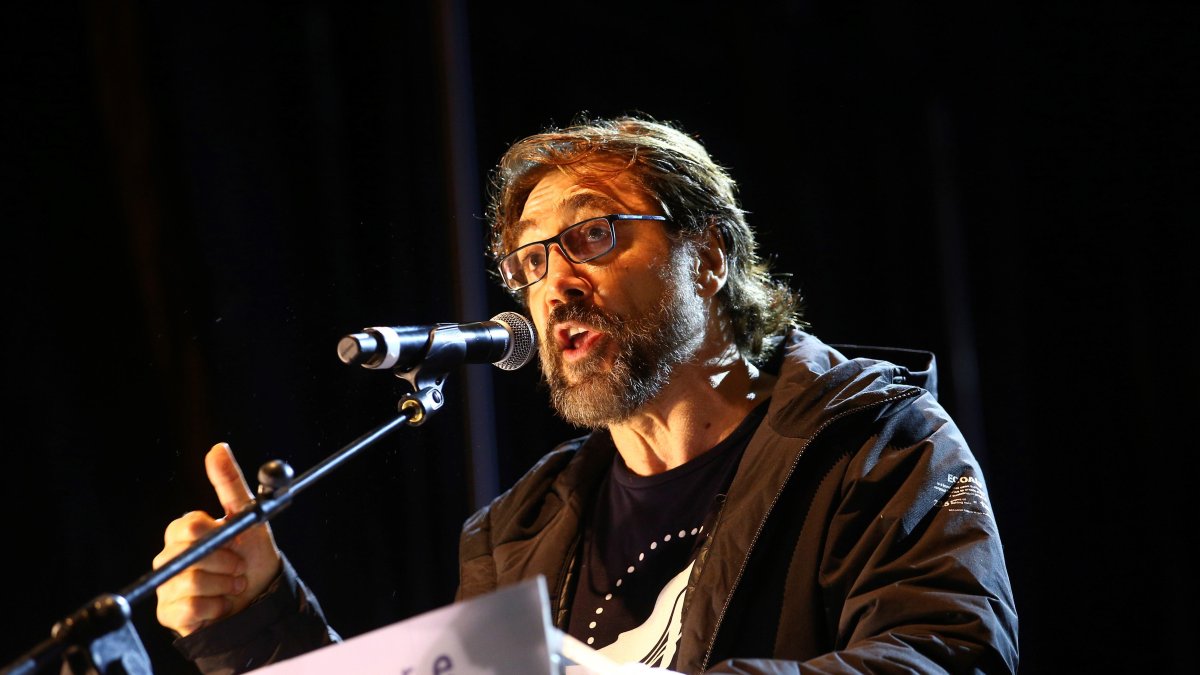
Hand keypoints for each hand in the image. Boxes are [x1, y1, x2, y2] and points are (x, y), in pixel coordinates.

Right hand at [153, 443, 282, 635]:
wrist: (259, 599)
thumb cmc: (252, 556)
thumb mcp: (248, 518)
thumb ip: (230, 483)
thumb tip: (217, 448)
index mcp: (184, 531)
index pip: (190, 525)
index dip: (217, 535)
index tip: (237, 541)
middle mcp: (169, 556)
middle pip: (190, 554)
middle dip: (226, 562)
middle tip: (240, 566)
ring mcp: (165, 584)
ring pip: (192, 582)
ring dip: (225, 585)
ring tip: (233, 585)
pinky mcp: (167, 612)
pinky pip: (188, 608)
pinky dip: (215, 608)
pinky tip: (221, 605)